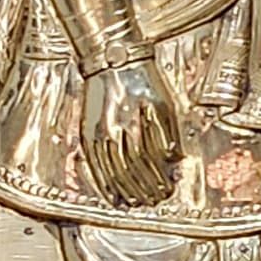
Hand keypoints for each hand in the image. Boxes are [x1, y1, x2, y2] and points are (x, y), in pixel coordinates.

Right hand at [80, 53, 182, 211]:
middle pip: (132, 172)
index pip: (151, 163)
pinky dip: (103, 184)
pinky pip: (93, 166)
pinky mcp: (86, 133)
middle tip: (155, 200)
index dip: (159, 179)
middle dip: (145, 189)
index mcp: (138, 125)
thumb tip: (174, 159)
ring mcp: (98, 134)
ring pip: (113, 172)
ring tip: (136, 202)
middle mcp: (116, 133)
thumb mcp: (164, 102)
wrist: (111, 58)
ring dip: (127, 191)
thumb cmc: (142, 78)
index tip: (168, 190)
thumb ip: (169, 133)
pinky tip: (112, 195)